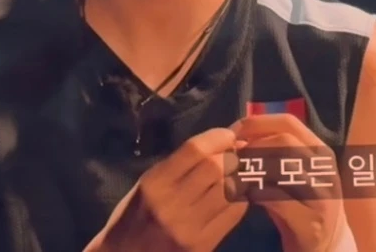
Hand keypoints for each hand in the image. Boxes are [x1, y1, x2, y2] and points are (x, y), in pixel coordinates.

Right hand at [86, 127, 247, 251]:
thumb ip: (181, 164)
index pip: (195, 150)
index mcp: (155, 183)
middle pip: (217, 167)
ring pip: (230, 189)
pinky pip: (234, 212)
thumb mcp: (149, 183)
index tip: (228, 135)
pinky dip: (240, 199)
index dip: (219, 137)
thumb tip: (223, 142)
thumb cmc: (136, 216)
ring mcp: (189, 227)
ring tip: (236, 174)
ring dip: (239, 177)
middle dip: (231, 156)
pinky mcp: (203, 245)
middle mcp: (172, 204)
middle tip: (234, 155)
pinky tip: (234, 196)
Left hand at [231, 114, 346, 251]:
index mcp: (320, 151)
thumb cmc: (302, 206)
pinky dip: (257, 194)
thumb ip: (273, 154)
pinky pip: (277, 199)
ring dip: (252, 169)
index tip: (233, 133)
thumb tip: (237, 137)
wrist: (328, 246)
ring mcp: (322, 195)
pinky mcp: (311, 221)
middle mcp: (325, 169)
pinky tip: (247, 197)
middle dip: (252, 147)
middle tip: (233, 159)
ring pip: (283, 167)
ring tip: (237, 177)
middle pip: (284, 141)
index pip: (289, 122)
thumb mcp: (294, 174)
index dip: (257, 123)